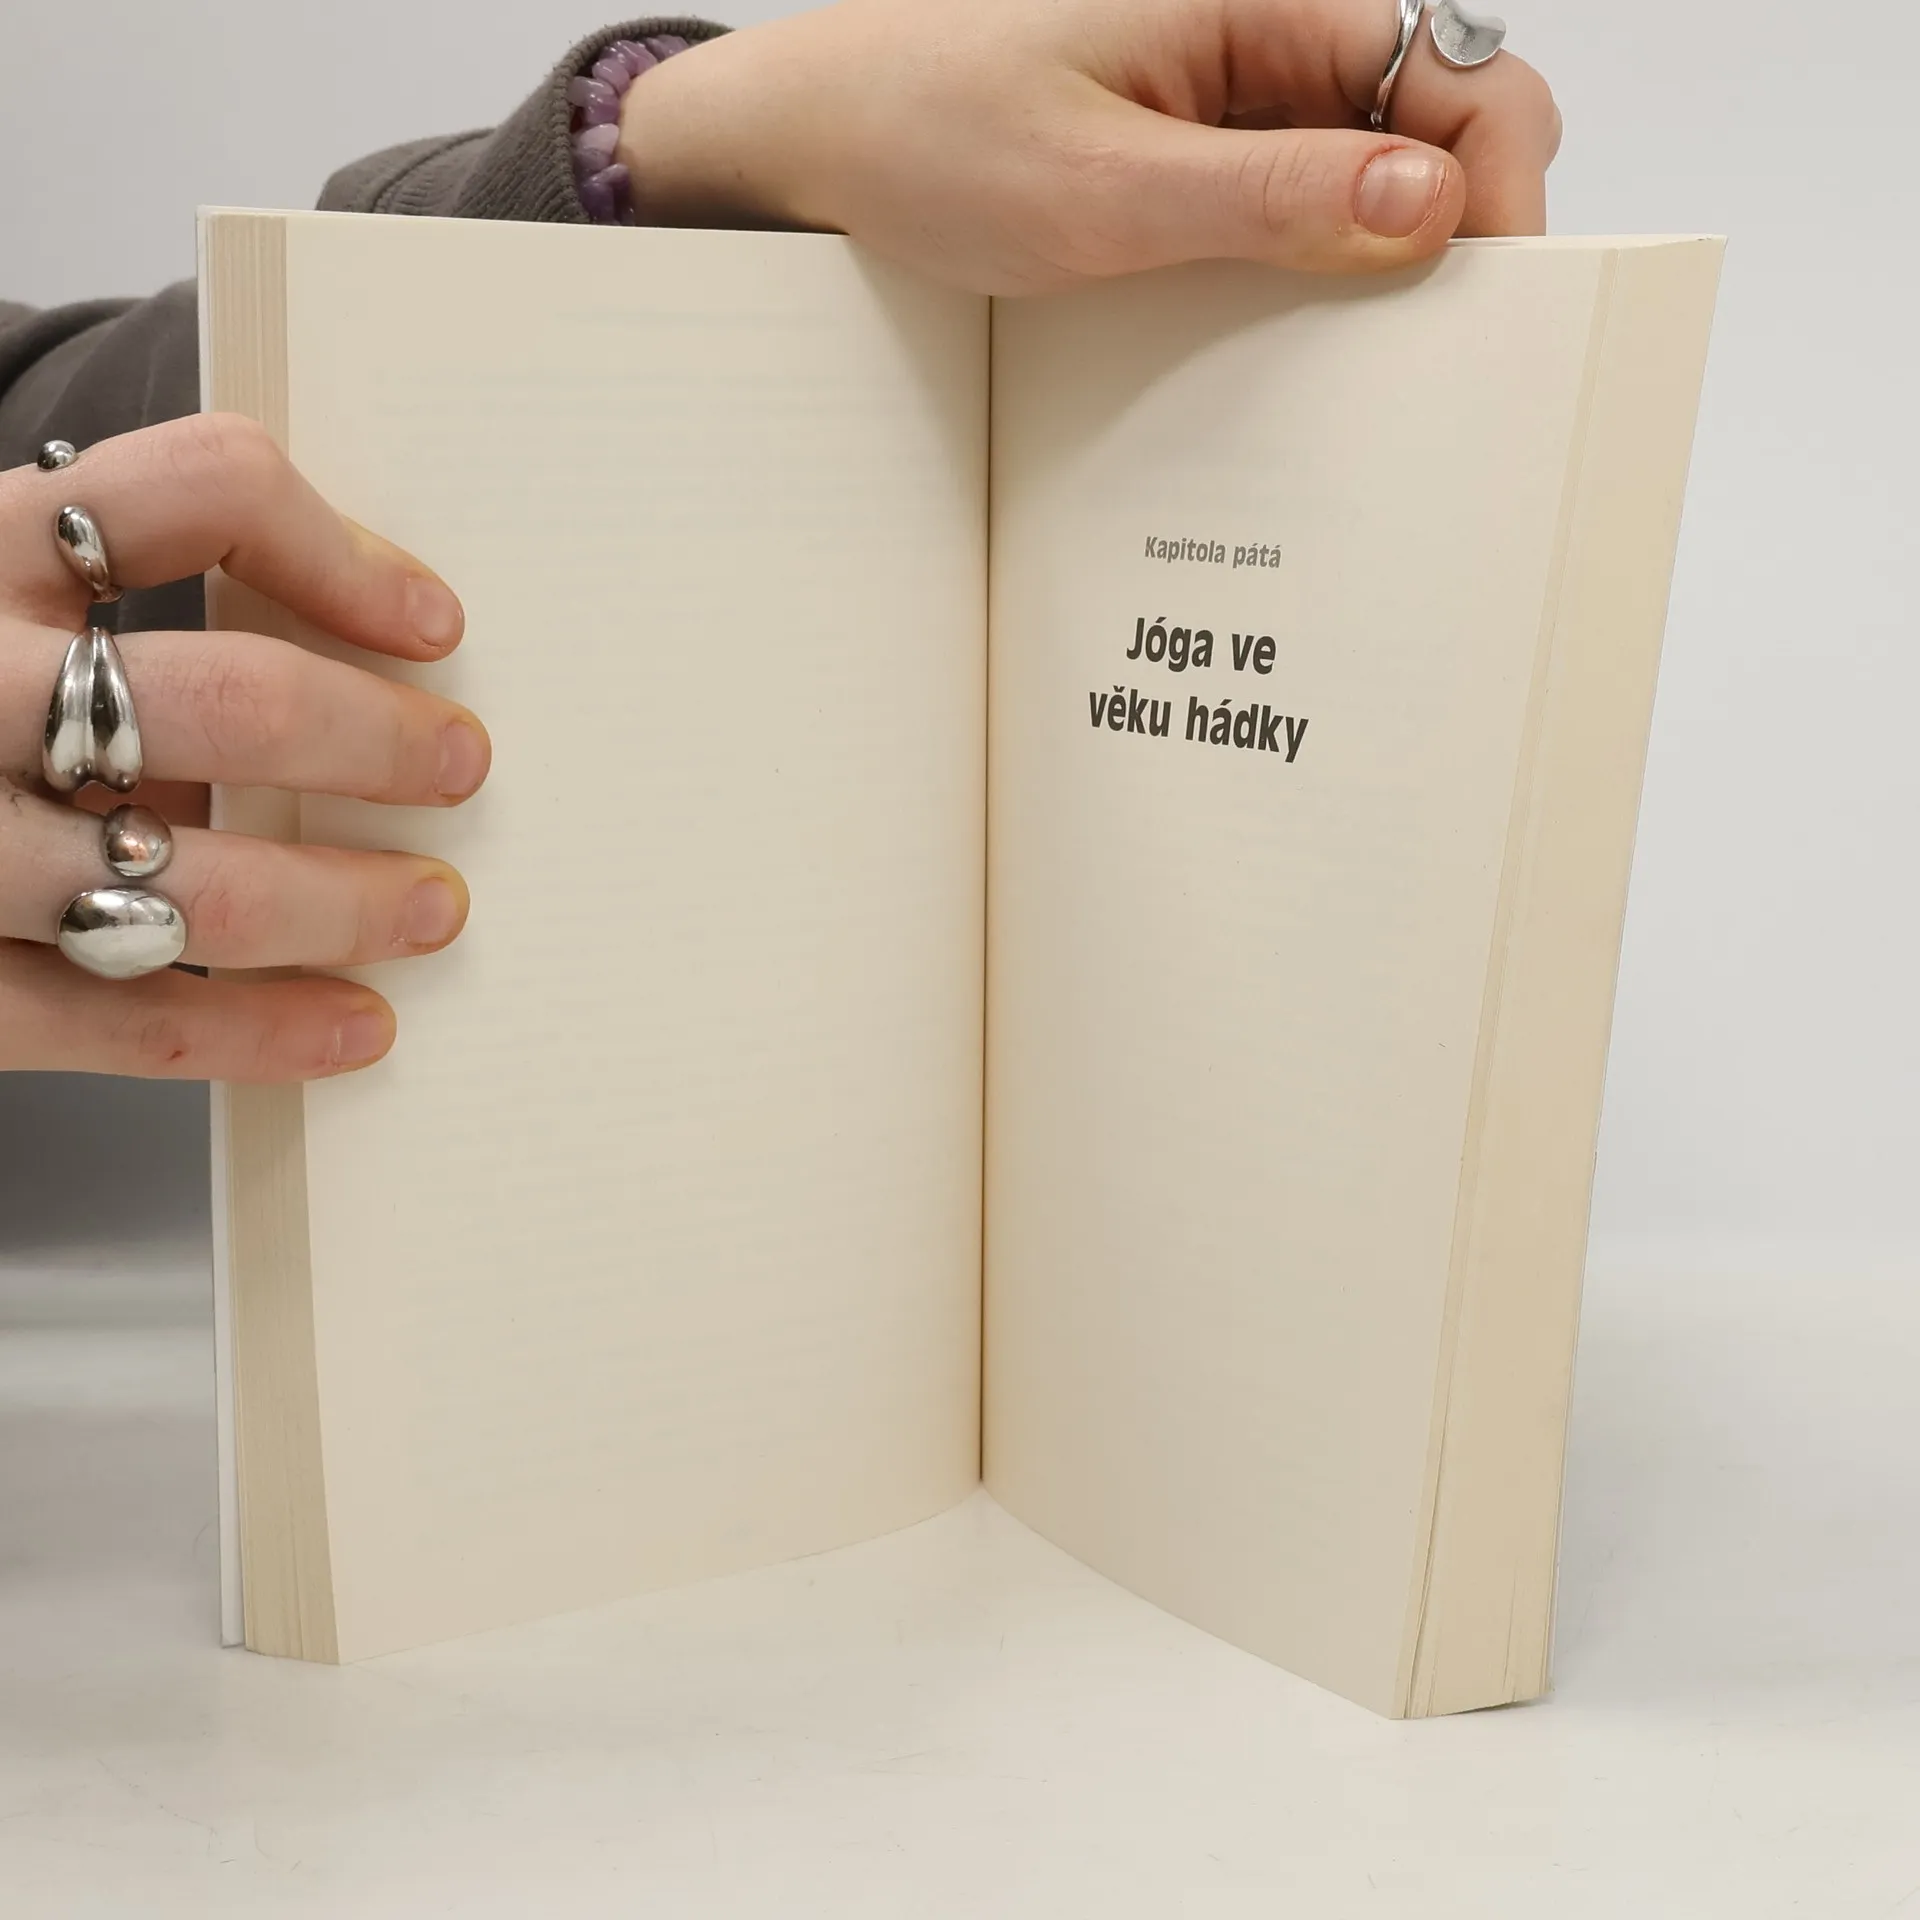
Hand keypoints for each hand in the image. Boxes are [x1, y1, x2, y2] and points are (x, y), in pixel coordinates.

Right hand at [0, 417, 489, 1079]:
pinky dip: (258, 1031)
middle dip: (379, 743)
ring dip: (345, 901)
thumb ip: (85, 597)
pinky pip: (123, 1019)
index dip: (340, 552)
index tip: (435, 623)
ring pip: (195, 880)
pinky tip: (353, 1031)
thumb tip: (342, 665)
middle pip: (229, 702)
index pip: (198, 492)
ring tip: (431, 910)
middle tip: (462, 765)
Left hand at [620, 0, 1561, 293]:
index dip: (1501, 180)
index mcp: (1256, 0)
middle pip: (1432, 120)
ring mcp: (1227, 102)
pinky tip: (1284, 345)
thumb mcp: (1100, 188)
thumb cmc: (926, 132)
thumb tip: (1430, 203)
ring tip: (1362, 368)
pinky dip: (1306, 275)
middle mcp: (1259, 38)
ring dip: (1379, 264)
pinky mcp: (1191, 158)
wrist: (814, 141)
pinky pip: (1289, 210)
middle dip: (1456, 228)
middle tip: (1432, 352)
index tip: (1493, 295)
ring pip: (1368, 174)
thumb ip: (1268, 197)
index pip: (1456, 70)